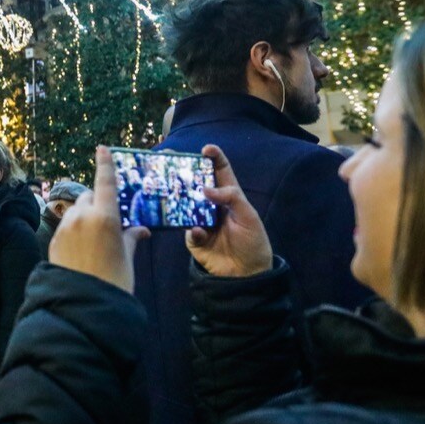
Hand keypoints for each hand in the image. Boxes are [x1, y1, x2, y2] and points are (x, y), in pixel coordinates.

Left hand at [49, 146, 146, 291]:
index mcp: (104, 217)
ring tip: (96, 242)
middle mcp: (82, 217)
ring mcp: (65, 228)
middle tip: (109, 224)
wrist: (83, 305)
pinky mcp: (54, 240)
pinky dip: (75, 231)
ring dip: (85, 218)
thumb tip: (141, 230)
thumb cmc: (114, 282)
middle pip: (90, 198)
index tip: (102, 148)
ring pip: (76, 212)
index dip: (104, 164)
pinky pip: (67, 227)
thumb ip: (131, 239)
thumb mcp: (127, 259)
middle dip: (98, 204)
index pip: (105, 182)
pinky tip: (83, 250)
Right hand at [185, 144, 272, 278]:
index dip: (214, 157)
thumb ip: (231, 198)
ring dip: (178, 196)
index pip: (220, 170)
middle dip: (184, 170)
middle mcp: (212, 205)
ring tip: (171, 188)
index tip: (206, 149)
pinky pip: (187, 229)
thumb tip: (205, 189)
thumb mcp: (249, 216)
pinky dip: (193, 230)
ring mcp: (200, 220)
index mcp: (229, 196)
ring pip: (184, 203)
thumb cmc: (253, 242)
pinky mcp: (194, 238)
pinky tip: (201, 232)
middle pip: (196, 183)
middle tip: (172, 157)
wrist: (247, 274)